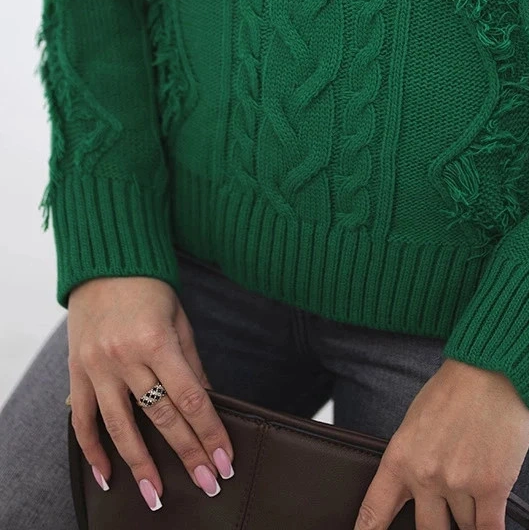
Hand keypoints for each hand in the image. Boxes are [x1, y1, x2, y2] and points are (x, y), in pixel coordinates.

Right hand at [67, 275, 235, 511]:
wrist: (104, 262)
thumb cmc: (149, 288)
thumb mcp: (179, 319)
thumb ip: (191, 363)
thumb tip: (207, 404)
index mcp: (157, 341)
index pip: (190, 398)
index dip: (209, 432)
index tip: (225, 459)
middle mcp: (125, 357)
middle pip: (160, 417)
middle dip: (187, 454)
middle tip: (207, 484)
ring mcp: (97, 367)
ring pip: (120, 427)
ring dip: (140, 465)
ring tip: (155, 494)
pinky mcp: (76, 371)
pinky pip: (82, 419)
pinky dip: (92, 450)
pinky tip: (106, 475)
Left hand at [353, 357, 528, 528]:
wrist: (492, 369)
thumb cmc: (454, 390)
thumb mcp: (416, 422)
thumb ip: (412, 460)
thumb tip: (414, 494)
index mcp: (400, 457)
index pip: (374, 512)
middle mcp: (426, 476)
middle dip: (439, 525)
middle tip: (444, 509)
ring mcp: (459, 483)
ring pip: (463, 528)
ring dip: (470, 515)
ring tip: (476, 486)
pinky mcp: (493, 486)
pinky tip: (489, 526)